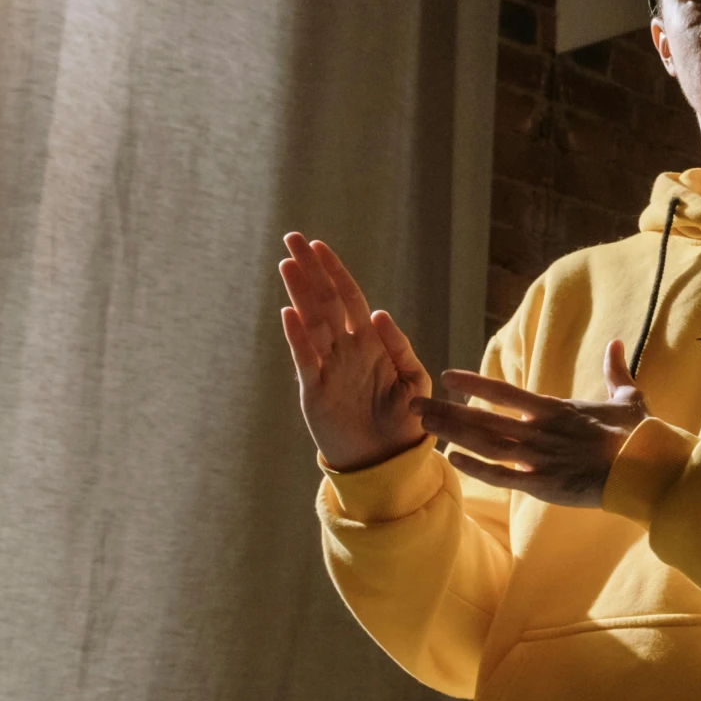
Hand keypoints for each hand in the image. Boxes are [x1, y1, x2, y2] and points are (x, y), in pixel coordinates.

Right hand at [278, 232, 430, 471]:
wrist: (388, 462)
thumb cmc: (406, 423)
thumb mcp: (414, 383)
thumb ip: (400, 348)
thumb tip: (380, 313)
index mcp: (371, 344)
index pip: (350, 299)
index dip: (336, 273)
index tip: (320, 246)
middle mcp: (346, 349)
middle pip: (324, 301)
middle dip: (310, 270)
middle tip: (292, 238)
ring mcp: (327, 367)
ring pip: (310, 322)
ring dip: (299, 293)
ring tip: (286, 263)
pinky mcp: (314, 389)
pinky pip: (305, 358)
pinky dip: (297, 336)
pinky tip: (288, 313)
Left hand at [415, 340, 649, 507]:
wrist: (647, 469)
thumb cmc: (640, 435)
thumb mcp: (628, 397)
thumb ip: (616, 370)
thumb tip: (617, 342)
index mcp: (556, 410)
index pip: (506, 392)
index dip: (475, 384)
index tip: (447, 377)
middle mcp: (540, 431)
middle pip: (485, 418)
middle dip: (448, 411)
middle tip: (414, 405)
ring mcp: (539, 458)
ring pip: (486, 444)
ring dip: (453, 434)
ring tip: (423, 426)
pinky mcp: (544, 484)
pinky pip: (503, 476)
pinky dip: (477, 469)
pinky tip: (453, 460)